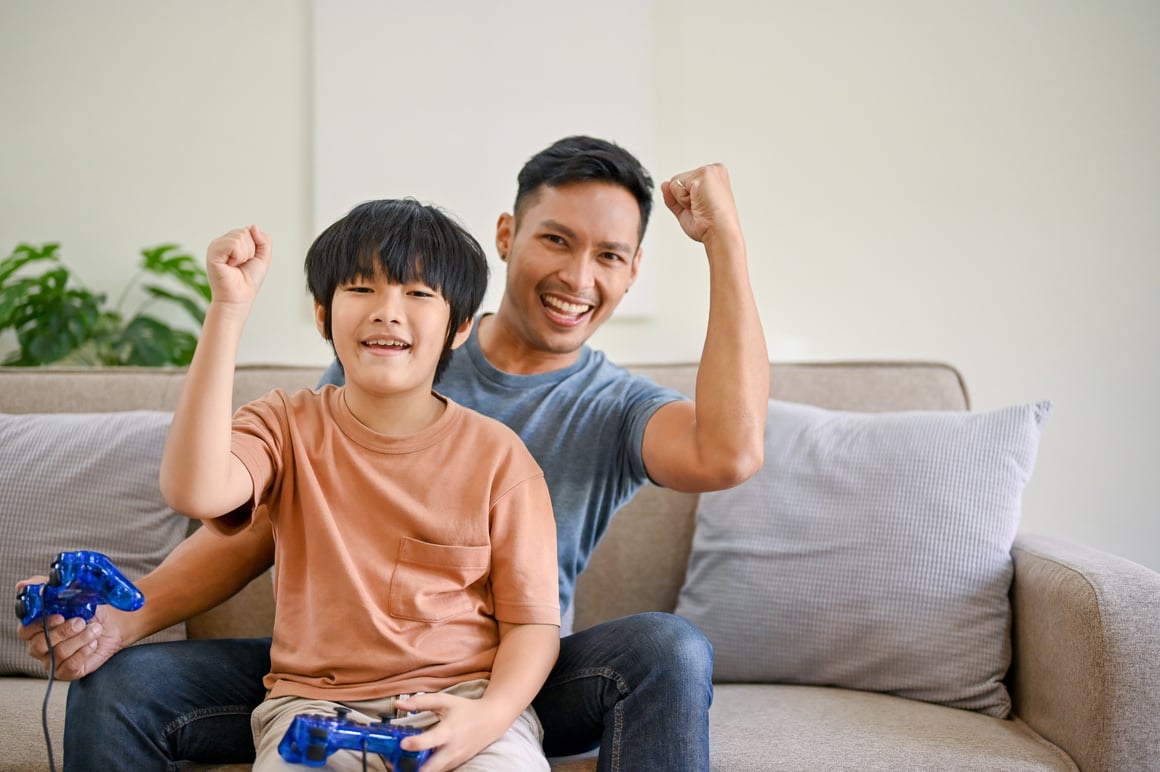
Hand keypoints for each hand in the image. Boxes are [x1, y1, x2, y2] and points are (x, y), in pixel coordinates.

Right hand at [17, 580, 128, 680]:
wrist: (114, 625)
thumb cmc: (90, 610)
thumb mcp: (71, 593)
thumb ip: (46, 587)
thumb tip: (22, 585)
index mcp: (37, 627)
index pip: (25, 630)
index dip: (39, 624)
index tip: (58, 616)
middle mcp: (41, 645)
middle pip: (39, 644)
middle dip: (63, 632)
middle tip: (80, 621)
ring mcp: (52, 660)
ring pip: (56, 654)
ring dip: (79, 639)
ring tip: (94, 629)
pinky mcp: (67, 672)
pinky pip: (70, 666)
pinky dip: (84, 652)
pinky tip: (93, 643)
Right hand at [205, 224, 271, 308]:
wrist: (239, 296)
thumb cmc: (248, 280)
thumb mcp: (263, 257)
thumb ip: (264, 240)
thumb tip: (253, 226)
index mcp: (232, 242)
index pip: (250, 231)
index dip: (255, 248)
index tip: (247, 261)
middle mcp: (222, 242)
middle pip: (245, 232)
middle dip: (250, 251)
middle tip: (241, 265)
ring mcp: (216, 246)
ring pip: (240, 237)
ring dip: (245, 255)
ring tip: (236, 266)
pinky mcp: (213, 251)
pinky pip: (234, 244)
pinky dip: (238, 256)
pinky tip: (230, 266)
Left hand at [394, 692, 508, 771]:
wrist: (491, 721)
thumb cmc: (466, 709)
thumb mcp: (444, 701)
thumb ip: (421, 702)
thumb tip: (398, 705)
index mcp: (449, 730)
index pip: (431, 740)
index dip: (416, 744)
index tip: (403, 743)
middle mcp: (452, 749)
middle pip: (431, 767)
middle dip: (412, 768)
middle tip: (395, 762)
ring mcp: (455, 760)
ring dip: (417, 769)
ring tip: (401, 762)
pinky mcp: (456, 765)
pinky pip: (439, 771)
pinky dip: (427, 769)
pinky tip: (416, 762)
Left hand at [661, 163, 742, 246]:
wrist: (719, 233)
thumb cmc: (710, 225)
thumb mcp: (687, 209)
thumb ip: (674, 196)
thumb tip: (664, 184)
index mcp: (715, 177)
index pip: (686, 182)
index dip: (687, 199)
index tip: (703, 207)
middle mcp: (713, 170)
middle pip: (679, 181)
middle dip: (684, 198)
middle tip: (701, 208)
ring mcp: (709, 170)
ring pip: (676, 182)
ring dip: (683, 199)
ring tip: (701, 206)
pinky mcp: (702, 174)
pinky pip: (675, 186)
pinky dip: (682, 199)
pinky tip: (698, 203)